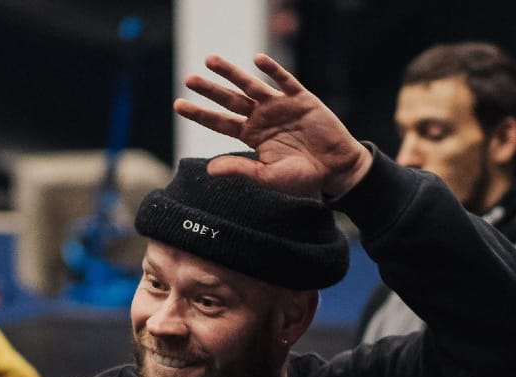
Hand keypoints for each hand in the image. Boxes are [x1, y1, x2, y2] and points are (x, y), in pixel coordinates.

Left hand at [175, 53, 373, 197]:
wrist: (337, 169)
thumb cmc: (303, 178)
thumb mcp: (268, 176)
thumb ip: (241, 169)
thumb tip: (209, 170)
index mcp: (252, 136)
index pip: (220, 122)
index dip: (200, 114)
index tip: (178, 104)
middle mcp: (262, 118)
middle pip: (230, 100)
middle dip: (210, 89)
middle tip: (189, 79)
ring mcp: (280, 106)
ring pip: (251, 86)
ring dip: (232, 73)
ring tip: (211, 60)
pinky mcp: (301, 99)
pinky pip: (285, 81)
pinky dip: (272, 70)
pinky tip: (258, 60)